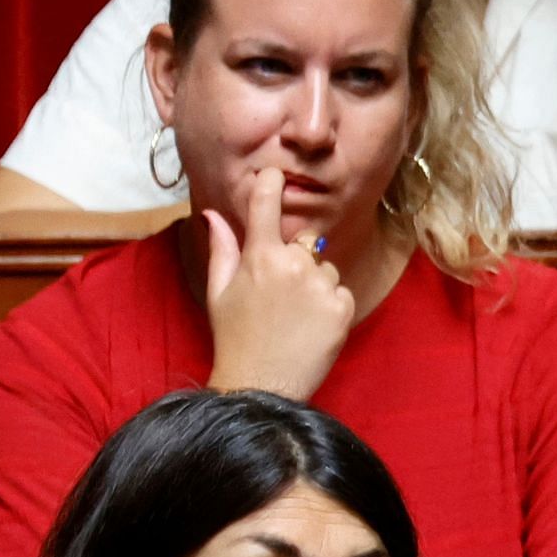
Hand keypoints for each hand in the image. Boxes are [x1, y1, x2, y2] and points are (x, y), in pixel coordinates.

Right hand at [201, 170, 356, 399]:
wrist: (263, 383)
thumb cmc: (235, 336)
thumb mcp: (219, 290)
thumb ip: (222, 248)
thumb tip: (212, 213)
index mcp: (260, 256)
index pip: (267, 206)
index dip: (272, 185)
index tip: (275, 173)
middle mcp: (294, 265)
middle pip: (303, 245)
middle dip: (294, 261)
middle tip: (277, 296)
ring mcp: (322, 286)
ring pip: (324, 269)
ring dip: (314, 284)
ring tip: (294, 315)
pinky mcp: (344, 307)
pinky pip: (340, 292)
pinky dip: (330, 305)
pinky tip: (311, 325)